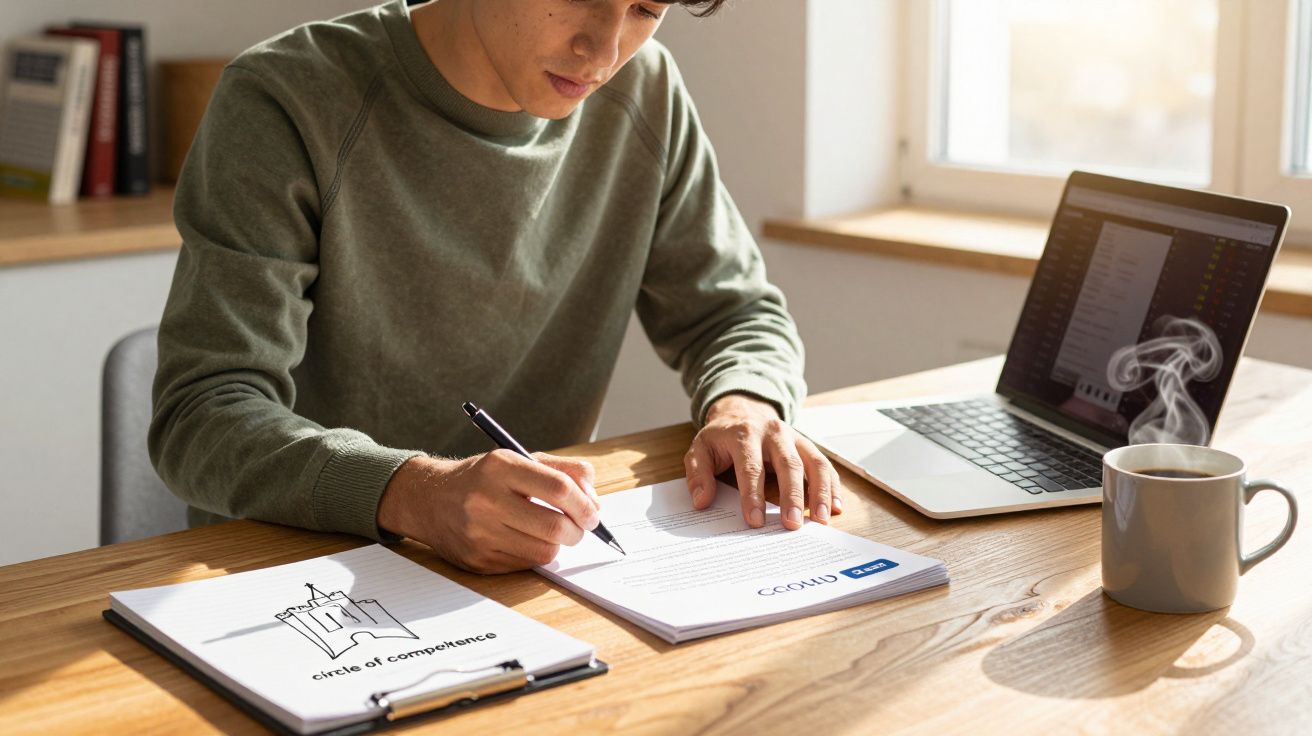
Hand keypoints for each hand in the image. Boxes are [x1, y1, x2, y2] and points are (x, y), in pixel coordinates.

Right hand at [377, 451, 600, 572]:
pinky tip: (526, 541)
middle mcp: (487, 499)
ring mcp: (480, 533)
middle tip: (579, 528)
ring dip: (559, 545)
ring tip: (553, 533)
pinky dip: (536, 555)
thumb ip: (564, 470)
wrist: (429, 499)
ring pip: (544, 551)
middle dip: (578, 530)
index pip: (559, 488)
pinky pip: (525, 565)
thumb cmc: (485, 478)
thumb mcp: (520, 459)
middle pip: (555, 525)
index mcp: (501, 466)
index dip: (585, 504)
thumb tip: (594, 500)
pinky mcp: (478, 560)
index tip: (592, 512)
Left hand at [684, 394, 842, 529]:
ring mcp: (795, 438)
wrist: (743, 409)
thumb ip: (699, 474)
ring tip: (822, 520)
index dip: (753, 495)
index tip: (755, 521)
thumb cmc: (722, 436)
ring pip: (814, 463)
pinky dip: (832, 486)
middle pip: (789, 465)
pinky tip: (835, 507)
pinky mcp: (807, 446)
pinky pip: (825, 465)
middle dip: (792, 496)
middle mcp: (774, 434)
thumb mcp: (700, 449)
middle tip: (792, 525)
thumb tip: (702, 501)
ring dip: (821, 493)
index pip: (751, 467)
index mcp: (745, 434)